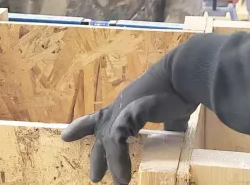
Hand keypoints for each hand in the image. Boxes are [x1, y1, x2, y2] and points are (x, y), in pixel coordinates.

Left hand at [61, 58, 195, 183]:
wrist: (183, 77)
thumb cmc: (179, 90)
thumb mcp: (170, 112)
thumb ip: (168, 123)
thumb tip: (175, 133)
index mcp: (128, 105)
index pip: (101, 117)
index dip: (83, 127)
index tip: (66, 136)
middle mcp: (121, 106)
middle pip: (99, 130)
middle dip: (97, 154)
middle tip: (95, 177)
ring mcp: (123, 109)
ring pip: (108, 138)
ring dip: (109, 161)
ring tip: (118, 183)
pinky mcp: (129, 113)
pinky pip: (118, 140)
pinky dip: (119, 159)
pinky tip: (123, 177)